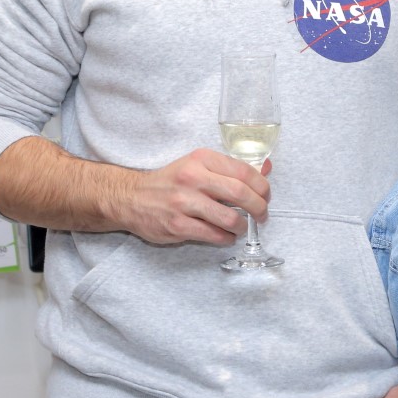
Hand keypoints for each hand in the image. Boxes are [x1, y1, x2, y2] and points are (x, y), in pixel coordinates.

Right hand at [119, 149, 271, 245]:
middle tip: (262, 214)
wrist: (131, 197)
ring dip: (242, 226)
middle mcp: (193, 178)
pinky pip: (213, 235)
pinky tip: (226, 236)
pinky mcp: (177, 225)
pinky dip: (226, 238)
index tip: (266, 195)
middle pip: (240, 193)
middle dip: (259, 207)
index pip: (243, 171)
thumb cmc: (171, 181)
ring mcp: (184, 203)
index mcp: (201, 159)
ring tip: (241, 227)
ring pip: (229, 218)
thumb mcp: (198, 165)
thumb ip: (231, 168)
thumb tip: (267, 168)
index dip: (262, 185)